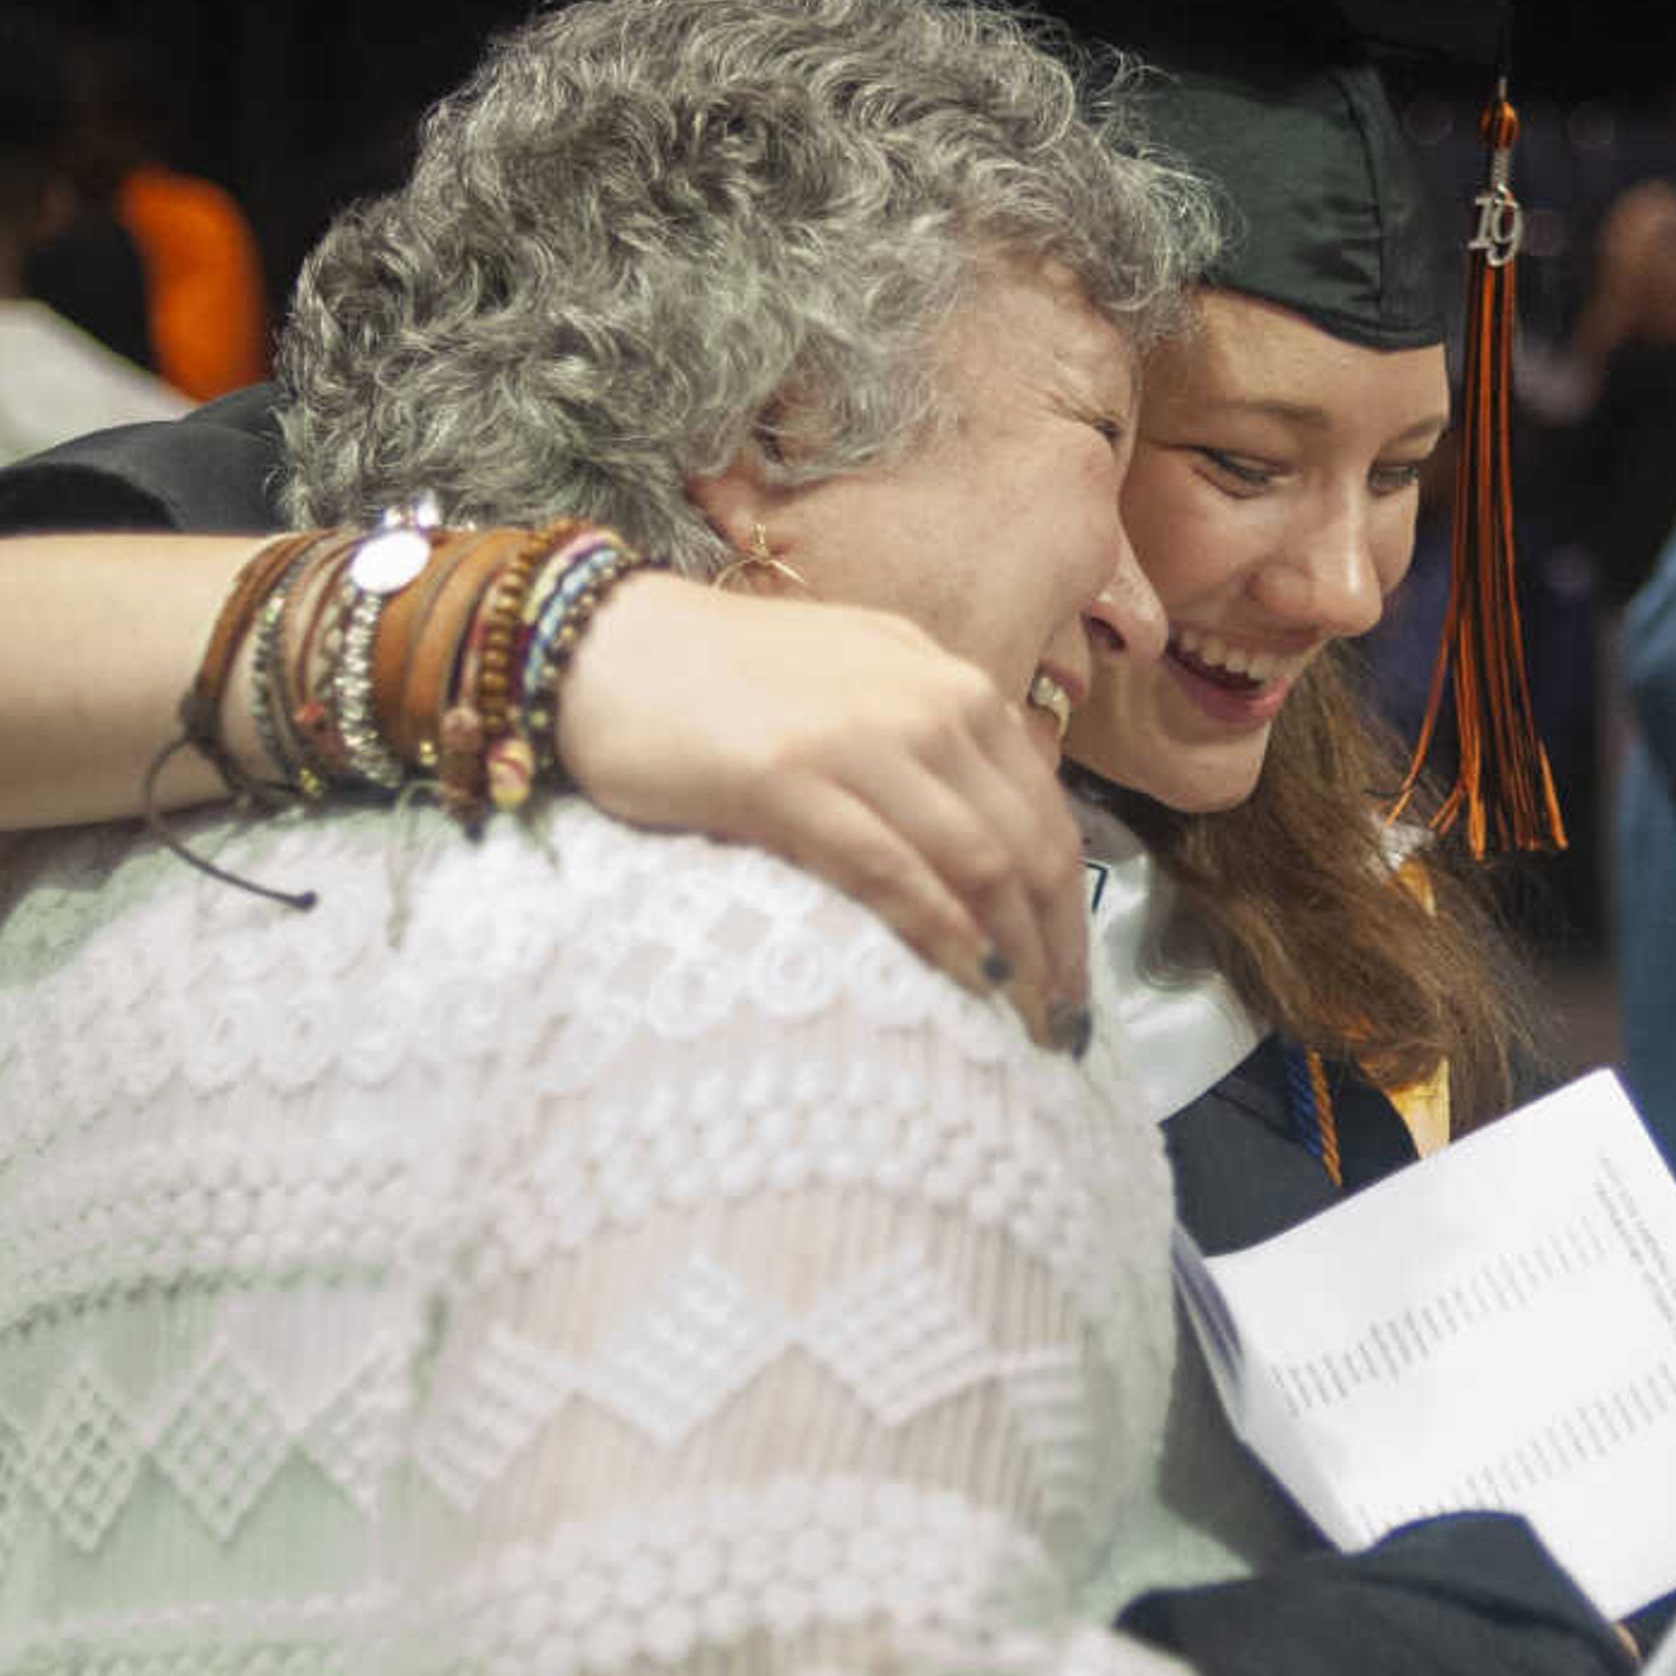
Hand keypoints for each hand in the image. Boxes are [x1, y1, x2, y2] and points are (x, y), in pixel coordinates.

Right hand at [555, 569, 1091, 1045]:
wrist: (602, 646)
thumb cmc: (723, 683)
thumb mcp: (859, 688)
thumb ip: (930, 745)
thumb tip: (992, 841)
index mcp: (950, 685)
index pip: (1045, 813)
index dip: (1073, 909)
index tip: (1072, 981)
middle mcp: (926, 703)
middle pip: (1029, 848)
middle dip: (1057, 951)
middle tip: (1060, 1029)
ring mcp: (860, 739)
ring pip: (979, 864)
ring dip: (1014, 958)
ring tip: (1022, 1028)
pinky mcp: (788, 778)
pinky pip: (891, 870)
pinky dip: (941, 934)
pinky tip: (964, 984)